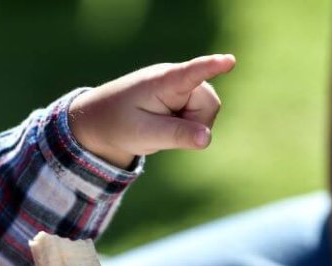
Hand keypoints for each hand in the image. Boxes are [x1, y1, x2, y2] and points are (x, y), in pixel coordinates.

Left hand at [68, 54, 235, 167]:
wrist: (103, 120)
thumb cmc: (121, 125)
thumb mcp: (146, 135)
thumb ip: (177, 135)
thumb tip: (207, 138)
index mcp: (162, 83)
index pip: (190, 73)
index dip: (211, 67)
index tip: (229, 61)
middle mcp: (175, 77)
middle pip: (209, 102)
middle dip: (197, 123)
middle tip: (165, 131)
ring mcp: (181, 84)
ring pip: (209, 109)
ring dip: (192, 125)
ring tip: (163, 125)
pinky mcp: (184, 92)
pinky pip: (201, 112)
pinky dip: (188, 124)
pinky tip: (167, 122)